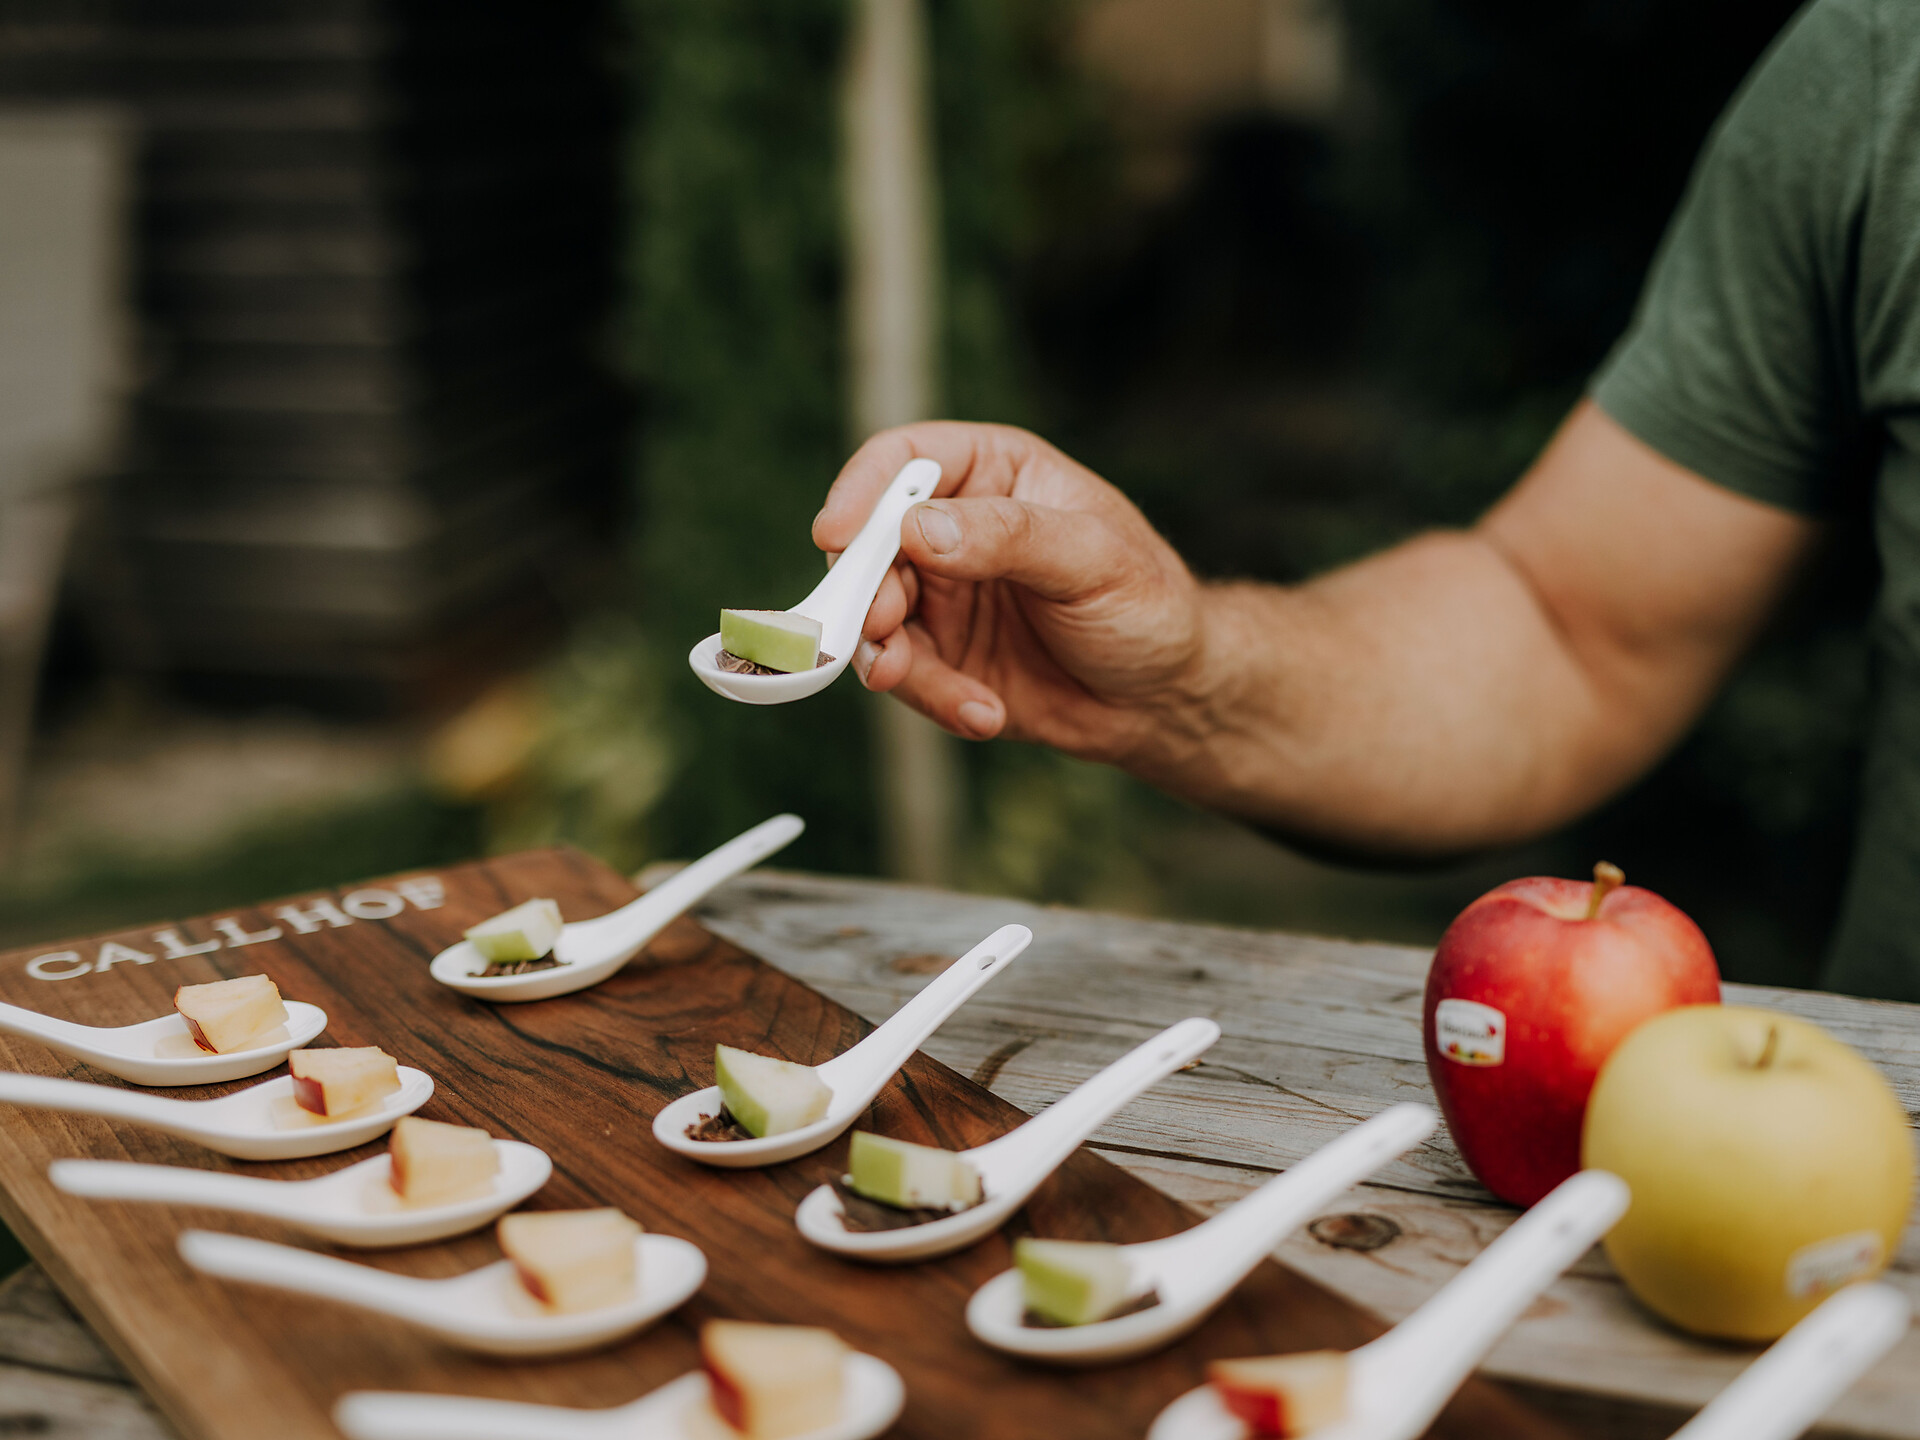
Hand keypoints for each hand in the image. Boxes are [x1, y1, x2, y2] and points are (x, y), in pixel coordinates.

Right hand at [813, 422, 1217, 766]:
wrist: (1167, 697)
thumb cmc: (1147, 604)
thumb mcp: (1092, 557)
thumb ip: (1008, 536)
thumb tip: (919, 529)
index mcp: (992, 475)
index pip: (902, 460)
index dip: (860, 490)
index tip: (836, 535)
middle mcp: (954, 531)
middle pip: (868, 546)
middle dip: (866, 591)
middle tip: (879, 629)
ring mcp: (943, 598)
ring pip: (874, 618)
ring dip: (886, 654)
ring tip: (908, 679)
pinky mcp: (942, 661)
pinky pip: (907, 677)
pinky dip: (933, 698)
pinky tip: (983, 713)